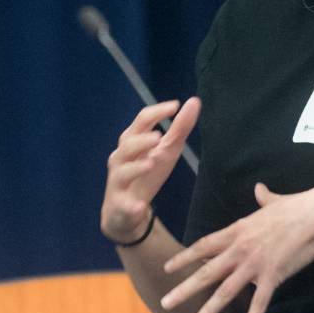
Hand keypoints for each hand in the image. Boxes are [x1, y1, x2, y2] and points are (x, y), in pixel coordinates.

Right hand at [102, 98, 198, 242]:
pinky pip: (125, 206)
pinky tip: (140, 207)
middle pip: (127, 145)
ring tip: (151, 163)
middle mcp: (121, 159)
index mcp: (132, 142)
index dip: (156, 113)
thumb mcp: (165, 151)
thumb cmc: (145, 174)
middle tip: (158, 137)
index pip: (141, 121)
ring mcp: (118, 183)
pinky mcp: (120, 206)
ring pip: (122, 173)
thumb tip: (195, 101)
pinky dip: (132, 206)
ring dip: (136, 168)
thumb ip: (179, 128)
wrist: (125, 212)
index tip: (175, 105)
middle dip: (141, 141)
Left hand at [160, 183, 313, 312]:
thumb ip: (263, 198)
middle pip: (206, 273)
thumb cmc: (297, 207)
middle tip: (165, 304)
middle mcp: (239, 249)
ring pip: (225, 292)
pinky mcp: (273, 275)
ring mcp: (255, 264)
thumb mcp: (273, 202)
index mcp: (237, 231)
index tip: (167, 268)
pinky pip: (260, 302)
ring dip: (208, 310)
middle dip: (184, 290)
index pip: (203, 246)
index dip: (184, 258)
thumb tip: (260, 188)